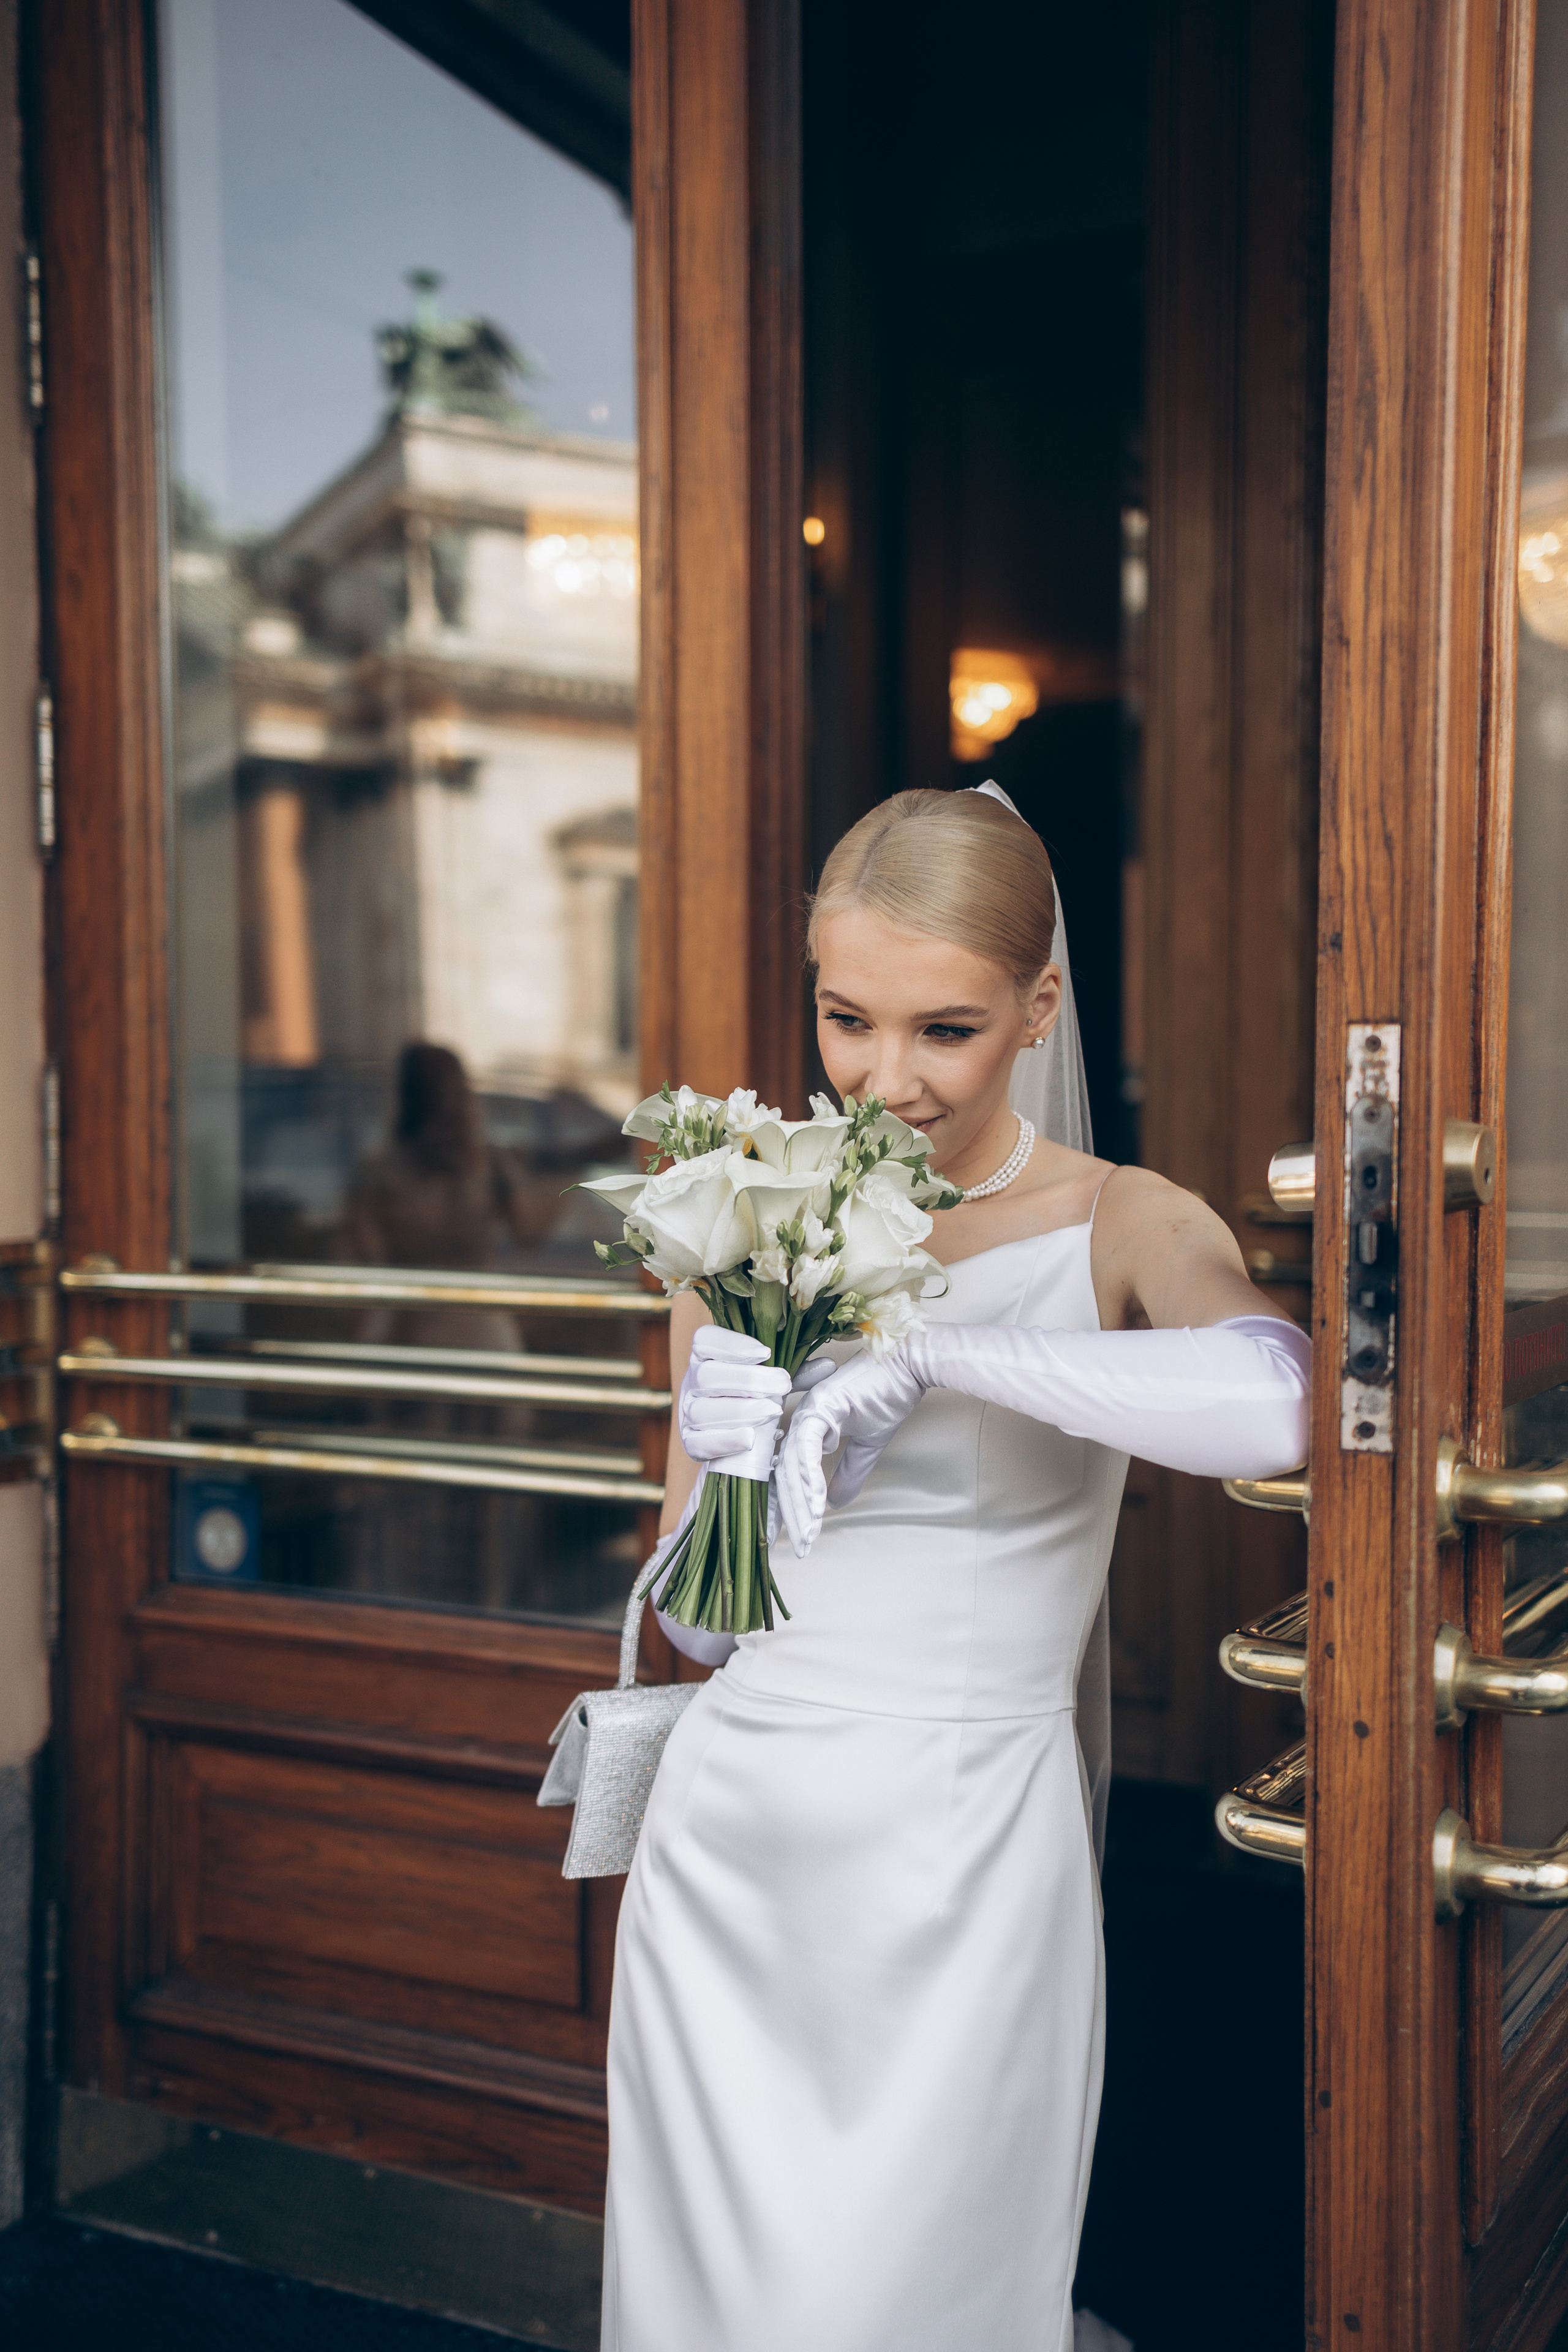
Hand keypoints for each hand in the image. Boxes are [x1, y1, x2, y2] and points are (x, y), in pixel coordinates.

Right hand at [677, 1326, 791, 1476]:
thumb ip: (797, 1372)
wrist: (737, 1439)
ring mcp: (687, 1413)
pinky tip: (750, 1439)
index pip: (705, 1340)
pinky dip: (725, 1441)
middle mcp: (691, 1382)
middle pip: (707, 1376)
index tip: (765, 1352)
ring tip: (773, 1411)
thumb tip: (829, 1366)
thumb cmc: (756, 1398)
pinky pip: (699, 1443)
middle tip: (783, 1385)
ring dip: (741, 1410)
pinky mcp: (690, 1442)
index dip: (732, 1344)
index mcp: (706, 1356)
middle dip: (747, 1380)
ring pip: (702, 1409)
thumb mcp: (774, 1381)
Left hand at [774, 1346, 926, 1556]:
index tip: (787, 1538)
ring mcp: (806, 1411)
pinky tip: (817, 1507)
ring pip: (791, 1466)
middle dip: (788, 1515)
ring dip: (800, 1505)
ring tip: (807, 1536)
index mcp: (804, 1426)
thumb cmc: (888, 1395)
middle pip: (782, 1473)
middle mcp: (797, 1418)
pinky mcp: (820, 1407)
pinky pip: (807, 1449)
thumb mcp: (867, 1445)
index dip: (785, 1505)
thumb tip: (834, 1504)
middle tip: (797, 1549)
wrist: (910, 1365)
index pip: (785, 1472)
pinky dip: (811, 1479)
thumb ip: (848, 1472)